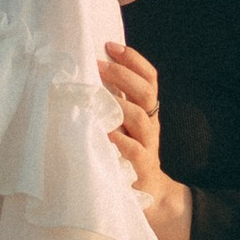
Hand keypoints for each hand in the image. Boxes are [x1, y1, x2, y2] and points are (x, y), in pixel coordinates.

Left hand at [99, 40, 162, 194]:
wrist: (151, 194)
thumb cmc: (128, 154)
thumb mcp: (125, 125)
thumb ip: (114, 103)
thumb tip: (88, 74)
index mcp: (147, 111)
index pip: (148, 78)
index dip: (133, 59)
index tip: (110, 45)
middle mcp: (150, 124)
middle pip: (145, 92)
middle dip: (123, 75)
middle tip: (99, 65)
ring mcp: (147, 146)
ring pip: (140, 118)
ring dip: (120, 105)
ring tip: (100, 97)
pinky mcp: (141, 168)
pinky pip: (136, 152)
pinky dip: (122, 142)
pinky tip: (106, 135)